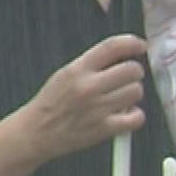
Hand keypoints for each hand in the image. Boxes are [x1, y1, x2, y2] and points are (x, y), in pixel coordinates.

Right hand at [15, 34, 147, 164]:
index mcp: (77, 70)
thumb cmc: (52, 103)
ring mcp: (97, 108)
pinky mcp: (104, 128)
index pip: (111, 47)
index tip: (140, 46)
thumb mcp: (65, 75)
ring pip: (137, 92)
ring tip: (119, 99)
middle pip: (132, 70)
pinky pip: (137, 118)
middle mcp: (88, 86)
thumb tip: (123, 55)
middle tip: (126, 80)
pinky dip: (135, 116)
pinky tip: (124, 115)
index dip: (131, 43)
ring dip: (132, 95)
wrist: (36, 133)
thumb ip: (92, 64)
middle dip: (133, 73)